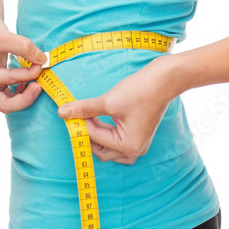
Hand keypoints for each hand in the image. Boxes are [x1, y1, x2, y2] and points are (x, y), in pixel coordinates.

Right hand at [0, 5, 47, 113]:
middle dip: (25, 98)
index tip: (42, 64)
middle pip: (6, 105)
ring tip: (38, 81)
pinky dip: (21, 89)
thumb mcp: (4, 36)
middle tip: (41, 86)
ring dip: (25, 95)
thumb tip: (43, 60)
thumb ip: (24, 48)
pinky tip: (31, 80)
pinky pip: (9, 93)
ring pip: (9, 102)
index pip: (8, 82)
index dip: (28, 75)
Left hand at [56, 54, 177, 163]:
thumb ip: (84, 109)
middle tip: (76, 115)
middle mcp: (134, 150)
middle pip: (101, 150)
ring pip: (108, 147)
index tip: (68, 111)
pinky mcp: (139, 133)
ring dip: (96, 134)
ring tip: (88, 115)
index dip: (80, 124)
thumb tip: (63, 112)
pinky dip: (106, 131)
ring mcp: (138, 143)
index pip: (95, 138)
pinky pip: (117, 140)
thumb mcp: (108, 101)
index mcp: (128, 146)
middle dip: (87, 133)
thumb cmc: (141, 91)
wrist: (165, 78)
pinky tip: (98, 116)